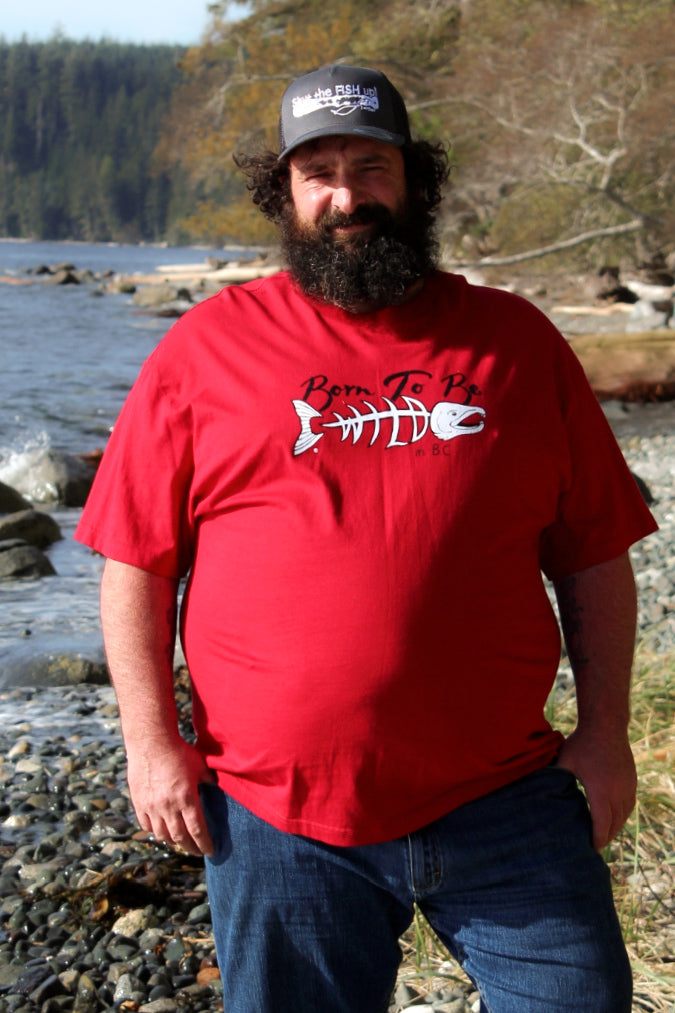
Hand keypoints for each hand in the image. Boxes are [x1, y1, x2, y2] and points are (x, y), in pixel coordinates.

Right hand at [126, 737, 216, 856]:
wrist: (151, 742)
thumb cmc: (179, 752)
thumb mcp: (200, 765)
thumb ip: (209, 780)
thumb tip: (218, 787)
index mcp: (186, 798)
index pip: (198, 830)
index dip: (205, 844)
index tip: (211, 851)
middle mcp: (168, 807)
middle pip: (181, 837)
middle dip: (191, 848)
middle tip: (197, 851)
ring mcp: (152, 807)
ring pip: (163, 835)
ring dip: (173, 841)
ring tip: (181, 841)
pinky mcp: (139, 803)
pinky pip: (146, 826)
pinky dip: (156, 831)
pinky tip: (162, 830)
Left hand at [556, 727, 635, 850]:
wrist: (606, 725)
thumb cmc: (582, 743)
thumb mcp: (564, 761)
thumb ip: (553, 778)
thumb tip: (534, 790)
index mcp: (600, 790)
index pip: (602, 824)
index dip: (597, 839)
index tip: (590, 849)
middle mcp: (618, 791)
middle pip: (615, 824)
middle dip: (605, 838)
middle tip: (593, 847)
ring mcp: (628, 786)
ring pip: (624, 816)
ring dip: (615, 828)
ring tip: (603, 836)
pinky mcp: (632, 781)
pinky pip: (629, 805)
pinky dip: (622, 815)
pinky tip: (613, 818)